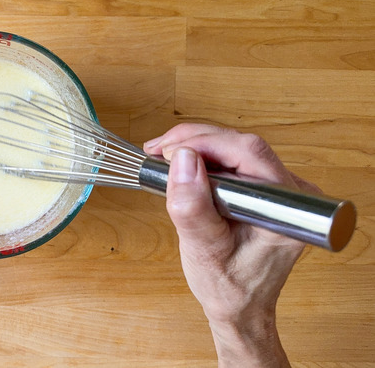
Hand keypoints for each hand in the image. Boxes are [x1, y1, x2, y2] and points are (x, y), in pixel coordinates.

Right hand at [144, 124, 312, 367]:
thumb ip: (192, 206)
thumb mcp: (203, 249)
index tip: (166, 152)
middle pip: (240, 144)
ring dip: (195, 147)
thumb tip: (181, 158)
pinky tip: (179, 165)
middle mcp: (292, 193)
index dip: (204, 143)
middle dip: (194, 141)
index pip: (247, 152)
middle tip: (156, 151)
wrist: (239, 306)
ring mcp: (280, 190)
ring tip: (161, 157)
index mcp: (287, 209)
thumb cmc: (227, 286)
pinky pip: (233, 160)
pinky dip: (203, 158)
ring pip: (234, 148)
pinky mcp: (264, 190)